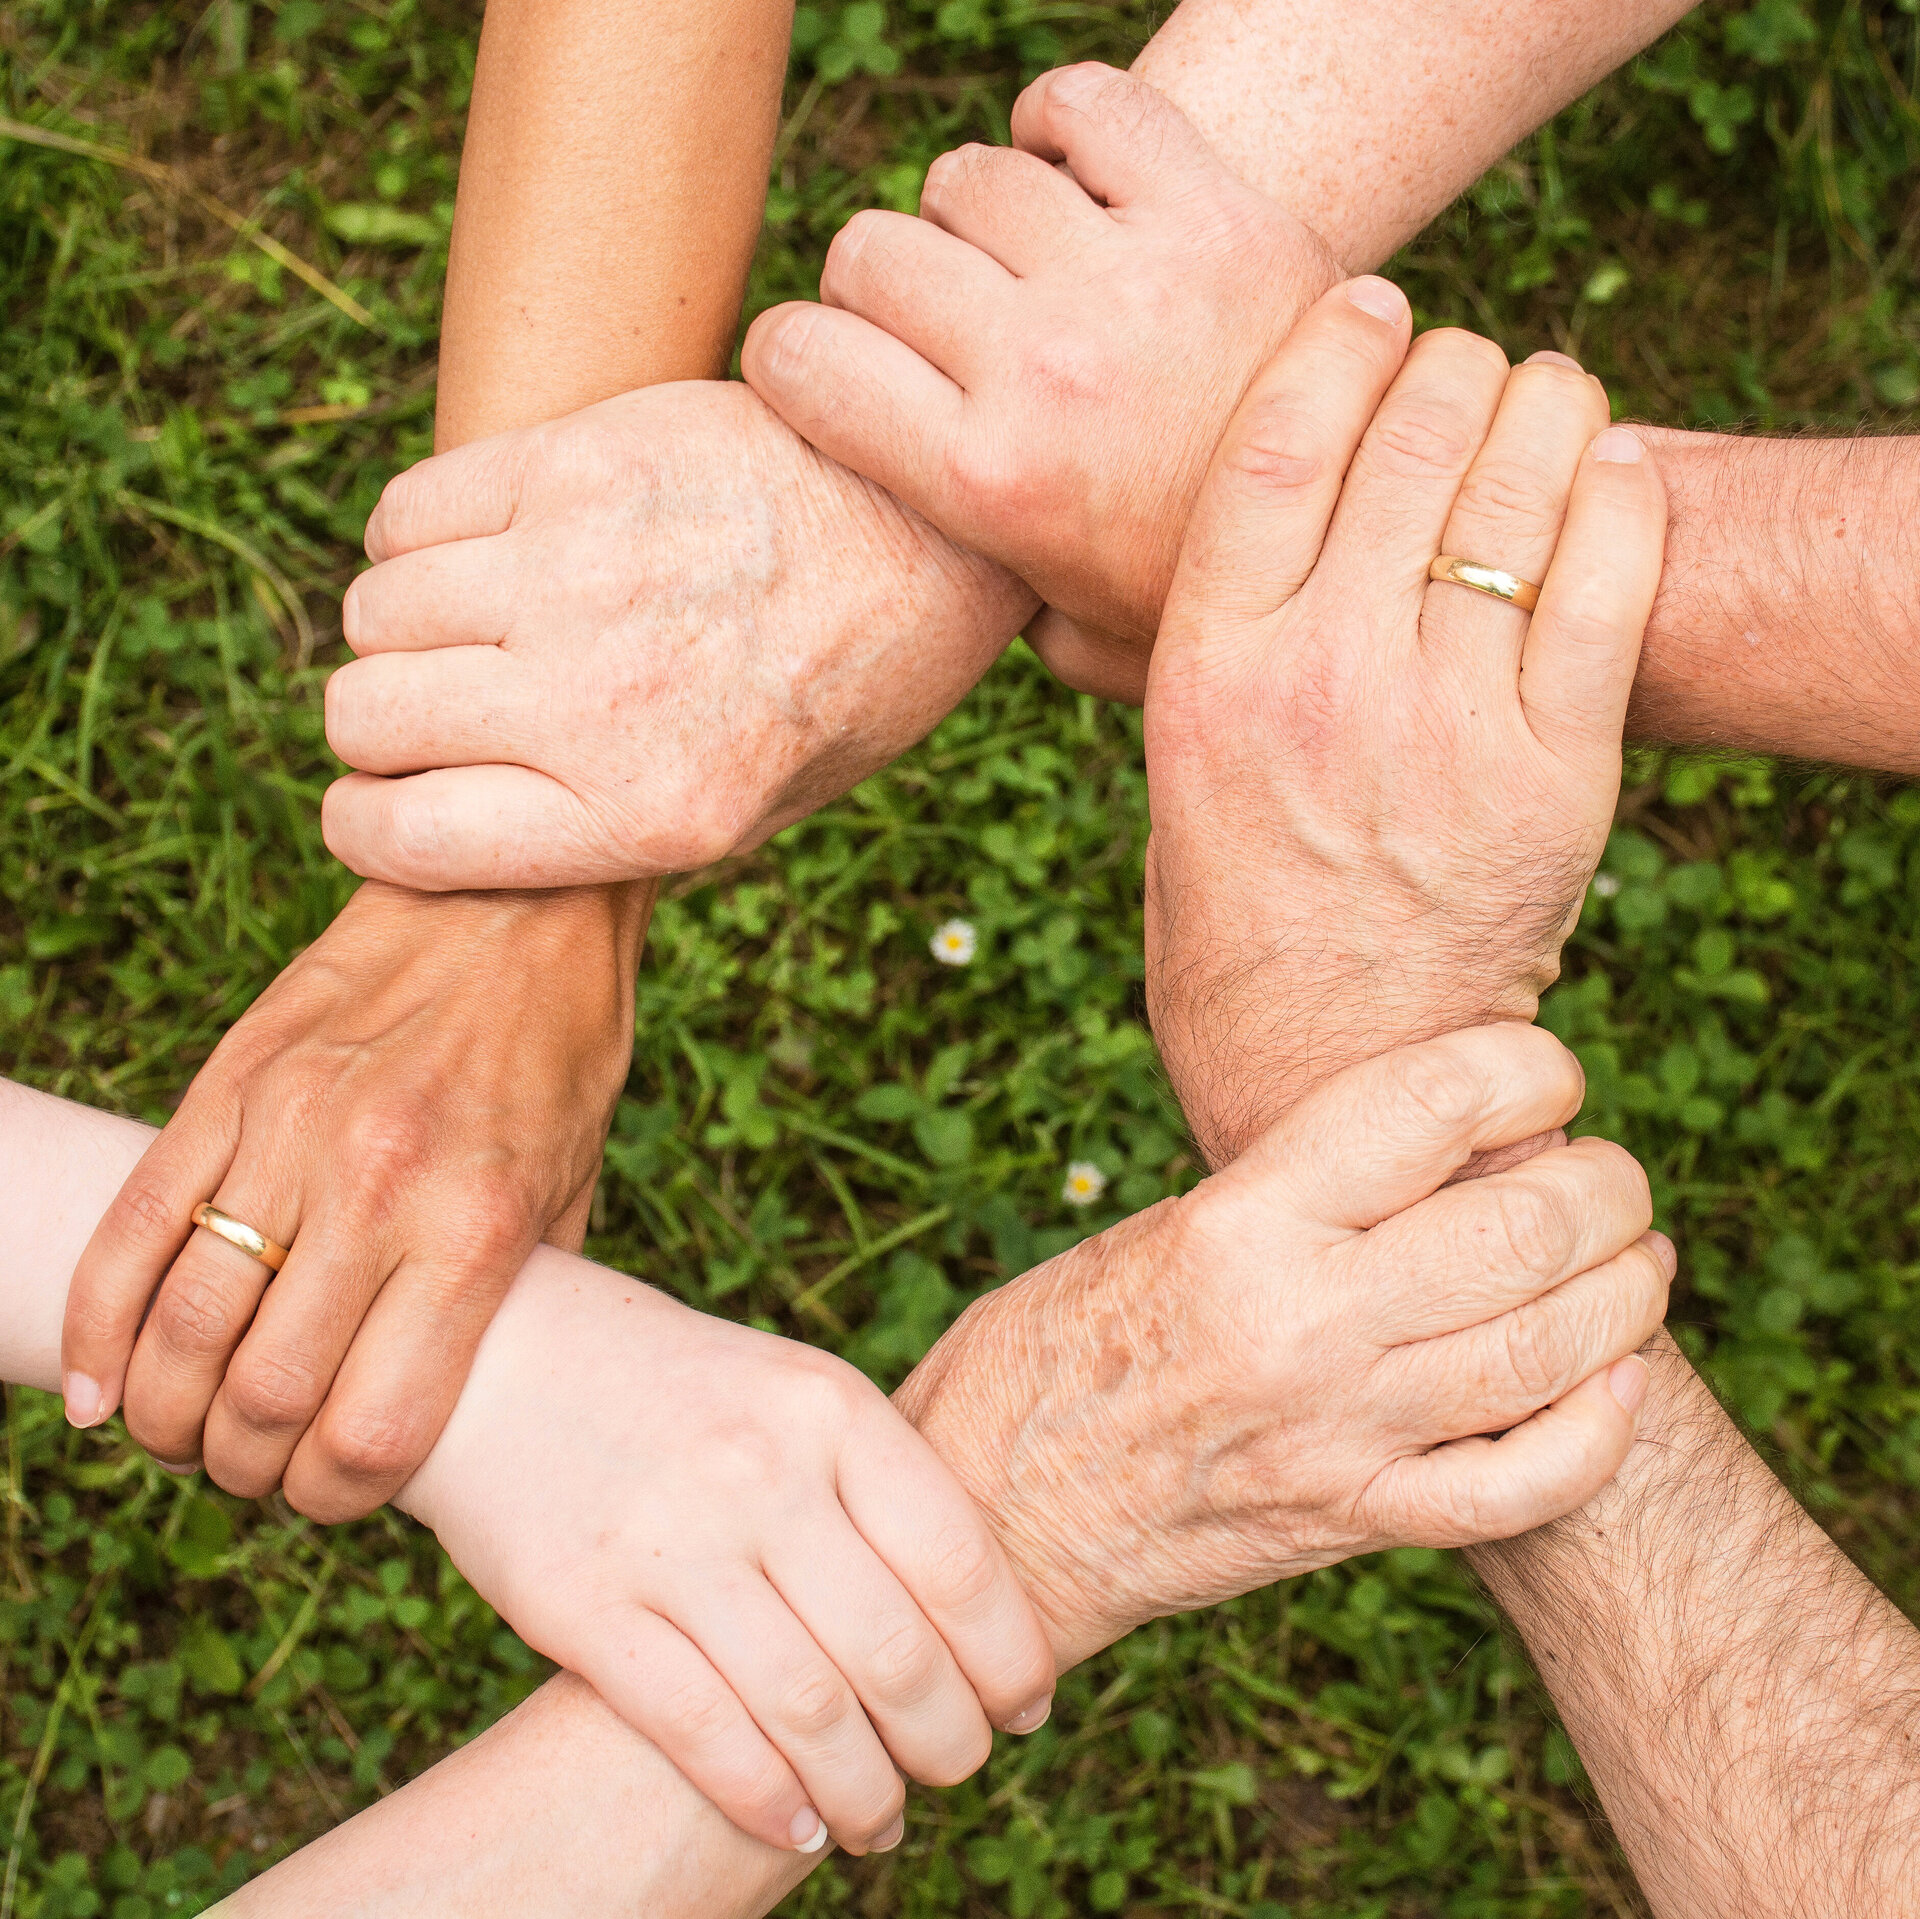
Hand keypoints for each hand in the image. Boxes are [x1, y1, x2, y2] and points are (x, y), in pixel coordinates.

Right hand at [60, 880, 645, 1518]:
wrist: (516, 901)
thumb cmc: (560, 1055)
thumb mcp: (574, 1187)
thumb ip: (517, 1299)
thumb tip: (467, 1404)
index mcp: (475, 1230)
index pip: (372, 1431)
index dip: (335, 1499)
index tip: (330, 1496)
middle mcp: (377, 1189)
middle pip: (261, 1399)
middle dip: (244, 1469)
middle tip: (252, 1468)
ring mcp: (290, 1132)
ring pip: (181, 1327)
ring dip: (165, 1415)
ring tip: (183, 1432)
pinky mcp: (229, 1086)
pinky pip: (131, 1229)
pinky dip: (96, 1328)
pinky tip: (99, 1388)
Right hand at [320, 380, 1035, 889]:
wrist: (933, 528)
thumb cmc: (849, 682)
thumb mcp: (759, 810)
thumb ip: (611, 830)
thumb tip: (461, 829)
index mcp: (649, 814)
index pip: (401, 839)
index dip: (367, 826)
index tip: (380, 804)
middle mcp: (600, 702)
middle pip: (366, 717)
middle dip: (382, 727)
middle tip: (441, 709)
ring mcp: (579, 574)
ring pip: (375, 612)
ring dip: (403, 629)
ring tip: (476, 624)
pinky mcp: (576, 463)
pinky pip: (407, 511)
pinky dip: (415, 538)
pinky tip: (484, 548)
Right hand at [399, 1252, 1056, 1857]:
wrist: (502, 1356)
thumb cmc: (678, 1387)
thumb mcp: (791, 1391)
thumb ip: (874, 1482)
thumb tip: (977, 1615)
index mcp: (829, 1408)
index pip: (958, 1559)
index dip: (1009, 1654)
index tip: (1025, 1706)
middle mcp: (761, 1471)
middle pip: (896, 1652)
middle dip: (949, 1739)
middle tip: (959, 1770)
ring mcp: (672, 1541)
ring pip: (809, 1711)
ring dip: (866, 1793)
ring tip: (883, 1821)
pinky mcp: (585, 1607)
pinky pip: (702, 1732)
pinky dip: (765, 1800)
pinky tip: (796, 1826)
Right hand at [742, 63, 1335, 701]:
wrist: (1375, 531)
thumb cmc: (1203, 594)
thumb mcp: (1076, 639)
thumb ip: (982, 604)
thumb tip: (914, 581)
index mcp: (988, 483)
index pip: (800, 359)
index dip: (789, 357)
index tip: (820, 370)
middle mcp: (1042, 369)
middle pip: (870, 253)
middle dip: (874, 289)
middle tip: (927, 327)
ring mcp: (1128, 280)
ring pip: (966, 177)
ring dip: (970, 218)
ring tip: (1014, 268)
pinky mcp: (1212, 209)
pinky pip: (1084, 105)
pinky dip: (1058, 123)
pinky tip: (1070, 178)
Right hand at [897, 1024, 1670, 1665]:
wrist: (991, 1516)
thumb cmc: (1051, 1349)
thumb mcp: (1156, 1229)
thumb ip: (1293, 1195)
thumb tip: (1436, 1151)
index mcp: (1238, 1223)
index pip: (1431, 1104)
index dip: (1527, 1067)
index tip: (1545, 1072)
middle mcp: (1301, 1322)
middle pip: (1526, 1226)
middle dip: (1606, 1184)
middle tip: (1607, 1174)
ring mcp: (1338, 1433)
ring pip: (1551, 1349)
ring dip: (1627, 1292)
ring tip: (1635, 1259)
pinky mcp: (1352, 1522)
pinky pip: (1521, 1486)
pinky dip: (1598, 1430)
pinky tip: (1616, 1381)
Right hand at [1137, 280, 1665, 1166]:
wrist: (1332, 1069)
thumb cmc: (1232, 922)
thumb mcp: (1167, 778)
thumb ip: (1171, 655)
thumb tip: (1153, 541)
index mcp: (1207, 674)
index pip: (1275, 441)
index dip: (1334, 341)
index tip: (1369, 299)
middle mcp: (1321, 682)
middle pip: (1408, 437)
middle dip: (1448, 364)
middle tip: (1462, 364)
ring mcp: (1444, 726)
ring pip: (1518, 487)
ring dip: (1543, 407)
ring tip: (1543, 399)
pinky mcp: (1554, 775)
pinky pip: (1608, 582)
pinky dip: (1619, 497)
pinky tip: (1608, 468)